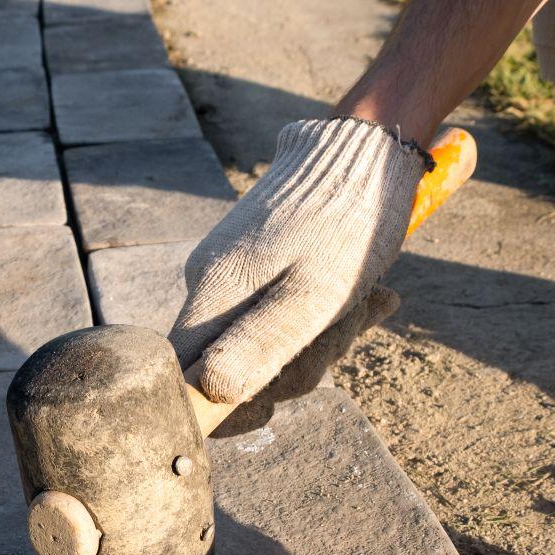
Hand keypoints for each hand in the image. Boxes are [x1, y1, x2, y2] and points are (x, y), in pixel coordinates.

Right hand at [170, 118, 425, 405]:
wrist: (371, 145)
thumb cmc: (349, 223)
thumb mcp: (315, 294)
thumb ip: (261, 344)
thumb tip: (209, 392)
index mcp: (214, 288)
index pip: (181, 372)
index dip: (215, 407)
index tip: (264, 409)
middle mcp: (213, 279)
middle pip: (233, 363)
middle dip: (294, 368)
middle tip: (343, 333)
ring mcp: (238, 268)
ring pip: (269, 339)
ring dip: (325, 339)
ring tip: (368, 303)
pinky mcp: (265, 260)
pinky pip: (288, 311)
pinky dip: (332, 315)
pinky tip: (373, 297)